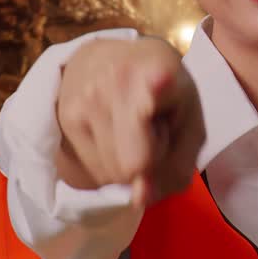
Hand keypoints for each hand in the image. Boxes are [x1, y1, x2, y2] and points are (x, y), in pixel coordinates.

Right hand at [55, 37, 204, 206]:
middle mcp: (118, 80)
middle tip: (154, 130)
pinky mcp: (66, 117)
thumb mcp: (191, 122)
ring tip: (132, 128)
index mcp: (160, 70)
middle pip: (135, 164)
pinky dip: (110, 163)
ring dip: (128, 163)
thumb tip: (139, 198)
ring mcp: (87, 98)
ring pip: (114, 173)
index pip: (155, 89)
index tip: (159, 82)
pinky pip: (95, 172)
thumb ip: (178, 165)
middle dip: (150, 162)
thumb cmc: (164, 95)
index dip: (157, 92)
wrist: (105, 60)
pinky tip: (112, 131)